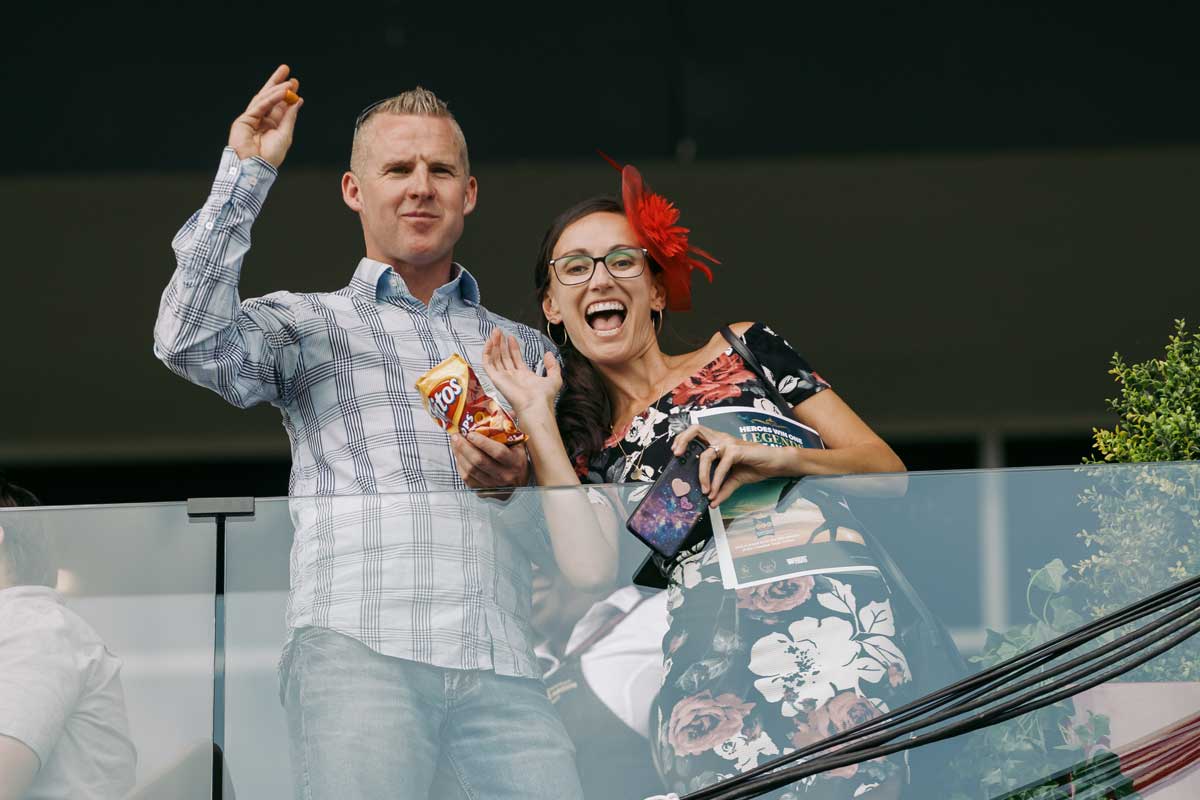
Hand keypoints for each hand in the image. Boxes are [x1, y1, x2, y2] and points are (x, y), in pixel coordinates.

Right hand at [228, 64, 303, 167]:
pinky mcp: (244, 120)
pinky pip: (260, 106)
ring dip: (276, 88)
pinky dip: (271, 98)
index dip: (287, 93)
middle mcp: (262, 120)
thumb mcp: (285, 134)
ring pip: (264, 99)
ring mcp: (252, 119)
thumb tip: (297, 101)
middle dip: (278, 83)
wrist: (256, 167)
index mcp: (272, 125)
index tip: (295, 83)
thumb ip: (289, 117)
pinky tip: (281, 92)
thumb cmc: (270, 156)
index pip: (280, 105)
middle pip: (270, 97)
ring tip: (289, 81)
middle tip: (287, 71)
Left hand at [450, 432, 530, 489]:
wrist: (520, 484)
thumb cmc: (517, 460)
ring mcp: (494, 486)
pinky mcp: (484, 491)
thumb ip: (511, 427)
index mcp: (516, 462)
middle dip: (464, 447)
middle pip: (480, 461)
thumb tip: (504, 410)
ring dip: (459, 455)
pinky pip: (467, 479)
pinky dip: (460, 466)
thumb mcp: (519, 444)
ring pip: (471, 471)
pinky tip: (458, 455)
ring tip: (455, 442)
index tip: (471, 433)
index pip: (498, 452)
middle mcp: (505, 476)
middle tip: (457, 435)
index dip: (482, 442)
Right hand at [481, 329, 560, 419]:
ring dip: (494, 345)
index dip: (512, 347)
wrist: (536, 406)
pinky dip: (487, 353)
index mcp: (524, 376)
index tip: (511, 337)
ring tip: (495, 332)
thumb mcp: (554, 378)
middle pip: (503, 357)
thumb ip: (553, 366)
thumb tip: (549, 354)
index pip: (515, 359)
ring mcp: (503, 378)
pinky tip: (489, 342)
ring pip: (495, 358)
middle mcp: (512, 377)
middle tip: (499, 331)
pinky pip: (488, 364)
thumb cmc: (544, 397)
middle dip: (501, 343)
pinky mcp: (496, 379)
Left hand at [672, 424, 791, 505]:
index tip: (676, 452)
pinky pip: (721, 466)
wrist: (774, 464)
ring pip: (706, 454)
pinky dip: (717, 480)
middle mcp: (721, 439)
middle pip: (696, 429)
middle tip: (677, 455)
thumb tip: (712, 504)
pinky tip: (715, 492)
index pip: (696, 433)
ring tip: (704, 491)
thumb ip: (722, 490)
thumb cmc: (754, 467)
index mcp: (717, 442)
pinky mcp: (737, 450)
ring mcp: (729, 443)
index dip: (683, 438)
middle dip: (683, 440)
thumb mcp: (734, 480)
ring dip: (702, 475)